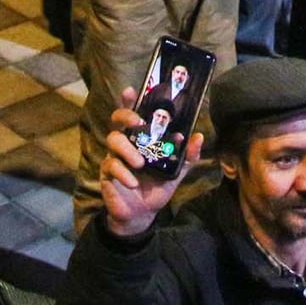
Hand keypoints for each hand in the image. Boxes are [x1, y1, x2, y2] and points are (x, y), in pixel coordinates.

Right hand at [101, 87, 200, 238]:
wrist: (142, 214)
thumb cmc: (157, 187)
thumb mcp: (176, 171)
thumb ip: (187, 156)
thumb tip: (198, 136)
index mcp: (141, 138)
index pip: (132, 114)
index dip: (128, 100)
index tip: (131, 90)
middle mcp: (126, 142)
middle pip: (116, 120)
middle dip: (125, 116)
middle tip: (139, 123)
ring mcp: (114, 157)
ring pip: (112, 140)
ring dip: (127, 149)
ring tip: (140, 163)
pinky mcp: (107, 173)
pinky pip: (110, 166)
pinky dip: (123, 173)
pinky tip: (133, 182)